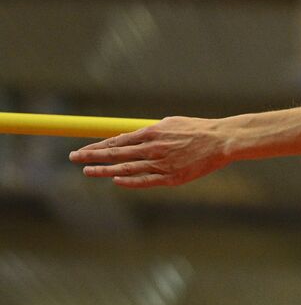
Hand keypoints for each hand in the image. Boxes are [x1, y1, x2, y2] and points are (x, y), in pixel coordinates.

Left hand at [69, 116, 230, 187]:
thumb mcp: (171, 123)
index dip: (97, 146)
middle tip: (73, 158)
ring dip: (104, 170)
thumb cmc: (198, 130)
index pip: (116, 140)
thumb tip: (133, 136)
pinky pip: (145, 180)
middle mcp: (152, 148)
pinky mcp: (172, 177)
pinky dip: (129, 181)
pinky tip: (116, 180)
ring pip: (126, 168)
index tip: (83, 150)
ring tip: (87, 171)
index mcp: (151, 132)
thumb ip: (151, 131)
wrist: (222, 141)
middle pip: (115, 153)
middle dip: (92, 156)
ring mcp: (161, 164)